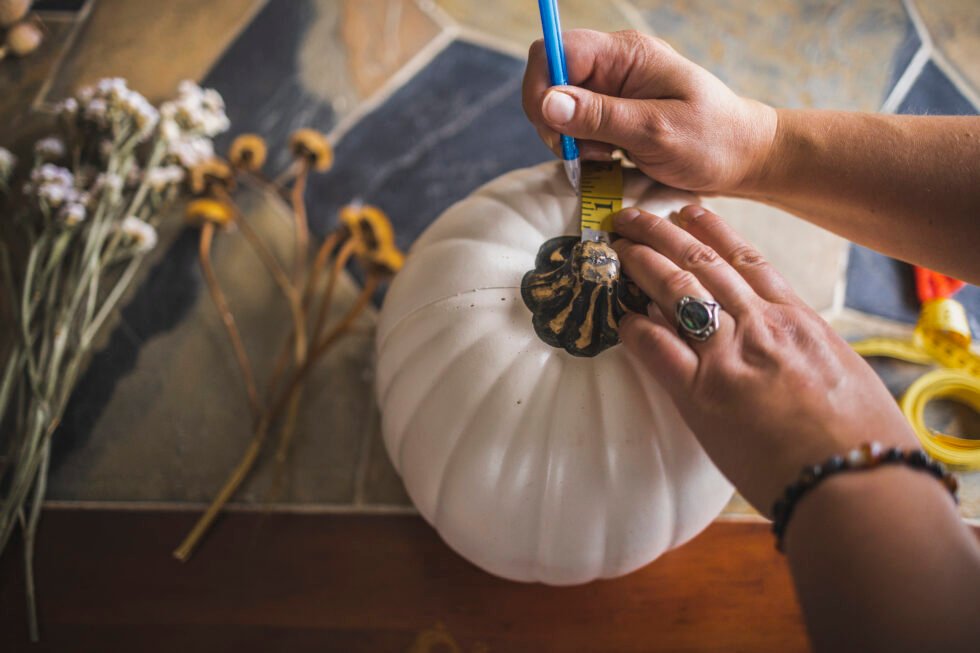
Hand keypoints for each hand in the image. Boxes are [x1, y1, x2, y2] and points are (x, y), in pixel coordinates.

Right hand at [523, 29, 776, 193]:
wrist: (744, 158)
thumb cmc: (712, 140)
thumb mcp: (655, 131)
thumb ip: (600, 116)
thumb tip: (548, 102)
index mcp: (626, 54)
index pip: (556, 51)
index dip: (542, 87)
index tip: (554, 129)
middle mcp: (615, 65)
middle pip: (551, 80)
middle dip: (555, 121)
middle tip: (583, 152)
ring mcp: (613, 89)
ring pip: (560, 108)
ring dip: (570, 139)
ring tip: (605, 157)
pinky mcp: (614, 113)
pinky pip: (578, 126)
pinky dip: (583, 147)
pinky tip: (609, 159)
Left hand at [610, 205, 918, 511]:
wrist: (856, 482)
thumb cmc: (862, 438)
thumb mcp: (843, 371)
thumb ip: (808, 346)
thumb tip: (792, 341)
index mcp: (798, 319)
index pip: (747, 259)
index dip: (711, 230)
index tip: (688, 211)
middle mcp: (761, 327)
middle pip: (702, 263)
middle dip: (662, 233)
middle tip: (634, 217)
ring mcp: (729, 357)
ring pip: (676, 290)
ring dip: (642, 263)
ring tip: (619, 247)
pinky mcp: (702, 396)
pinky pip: (657, 348)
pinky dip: (635, 327)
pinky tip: (620, 317)